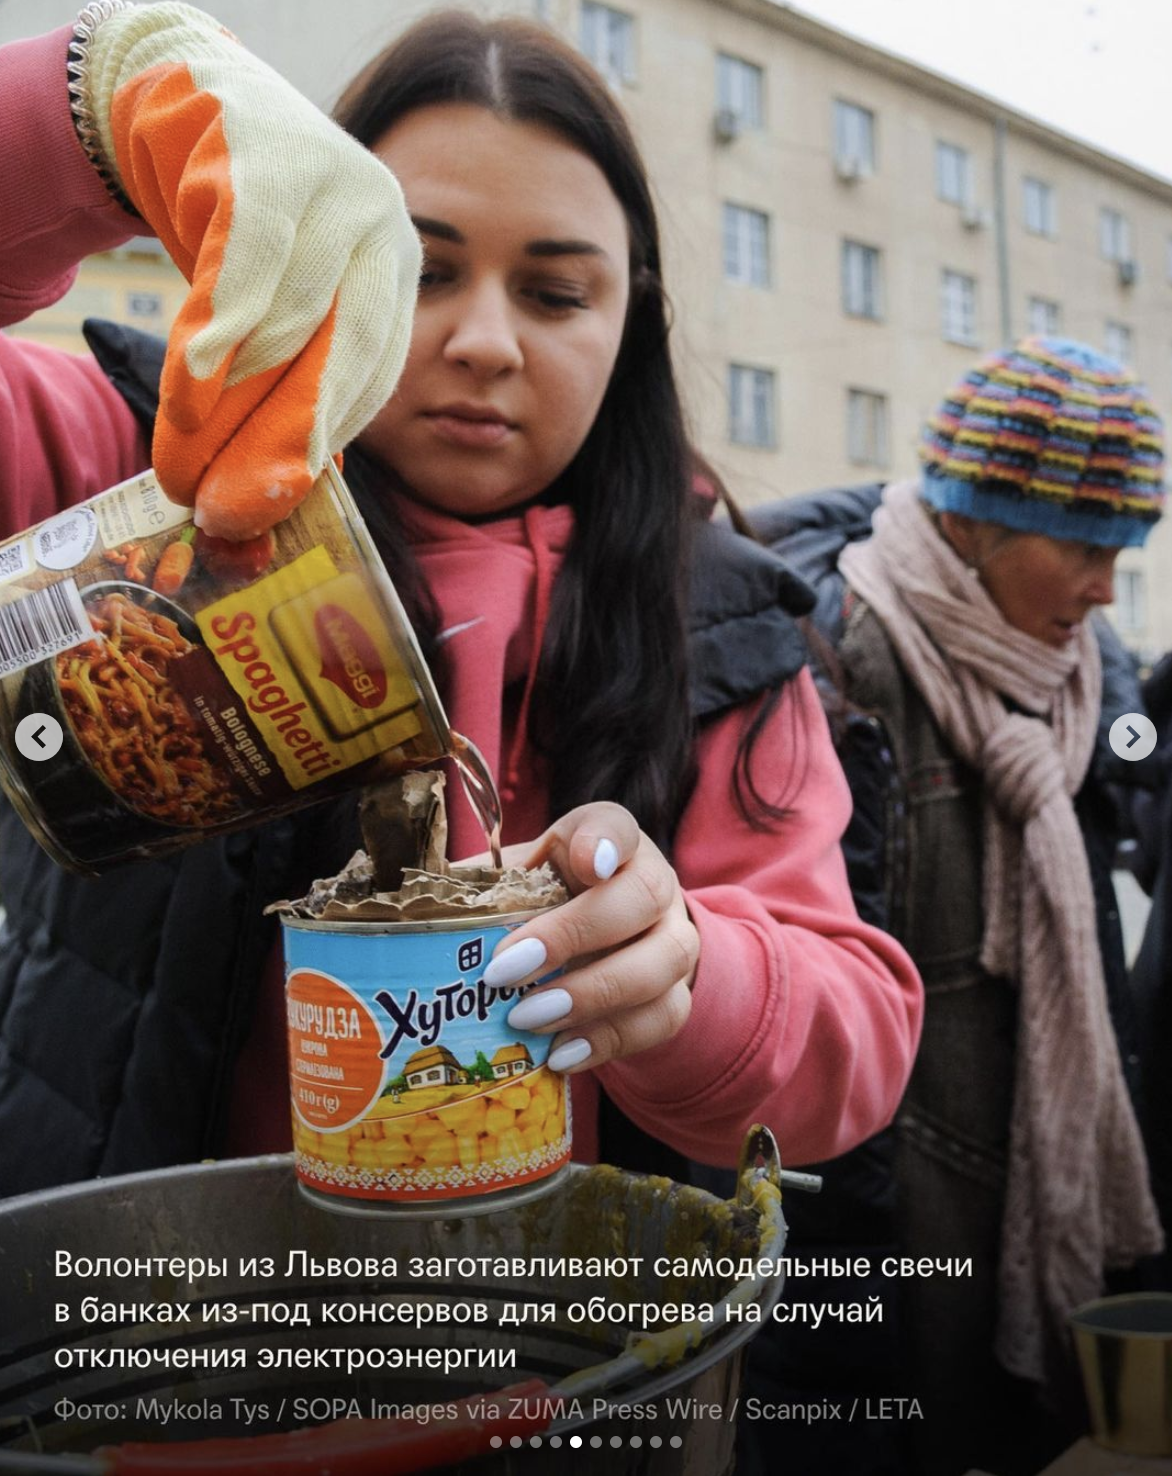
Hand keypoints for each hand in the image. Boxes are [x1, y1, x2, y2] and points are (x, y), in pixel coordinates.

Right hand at [84, 3, 419, 538]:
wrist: (196, 99)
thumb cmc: (246, 222)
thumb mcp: (287, 298)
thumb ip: (296, 374)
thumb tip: (284, 485)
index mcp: (398, 272)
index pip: (372, 377)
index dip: (318, 445)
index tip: (271, 505)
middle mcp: (383, 228)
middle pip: (342, 357)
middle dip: (280, 443)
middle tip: (224, 506)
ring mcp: (337, 188)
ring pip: (288, 320)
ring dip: (229, 402)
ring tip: (183, 457)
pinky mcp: (275, 162)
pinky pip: (247, 266)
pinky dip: (215, 335)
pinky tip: (187, 389)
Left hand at [480, 803, 698, 1073]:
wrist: (610, 943)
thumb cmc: (544, 905)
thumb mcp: (513, 882)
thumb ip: (476, 886)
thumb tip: (398, 904)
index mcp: (608, 841)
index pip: (616, 824)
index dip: (604, 840)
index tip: (588, 862)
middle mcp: (653, 882)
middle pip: (643, 896)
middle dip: (574, 935)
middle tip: (507, 972)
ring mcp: (674, 939)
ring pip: (662, 962)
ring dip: (593, 996)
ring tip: (529, 1019)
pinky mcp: (678, 993)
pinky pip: (661, 1019)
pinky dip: (609, 1041)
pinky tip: (561, 1055)